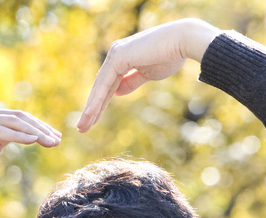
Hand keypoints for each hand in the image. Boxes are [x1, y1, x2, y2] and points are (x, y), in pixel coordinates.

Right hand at [0, 108, 60, 200]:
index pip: (19, 117)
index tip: (56, 137)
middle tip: (57, 139)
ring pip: (12, 122)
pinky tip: (33, 140)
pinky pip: (1, 131)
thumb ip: (8, 138)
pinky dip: (18, 135)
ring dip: (34, 131)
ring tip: (50, 141)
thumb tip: (30, 136)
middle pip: (19, 117)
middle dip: (41, 128)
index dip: (39, 125)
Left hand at [77, 19, 220, 131]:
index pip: (107, 85)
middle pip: (100, 87)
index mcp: (122, 57)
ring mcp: (115, 54)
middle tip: (82, 128)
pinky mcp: (118, 56)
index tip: (92, 121)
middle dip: (91, 109)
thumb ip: (130, 82)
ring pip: (100, 87)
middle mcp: (115, 54)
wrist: (183, 42)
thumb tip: (116, 93)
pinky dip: (97, 100)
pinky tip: (90, 114)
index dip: (100, 104)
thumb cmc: (170, 56)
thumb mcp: (147, 74)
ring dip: (90, 109)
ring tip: (82, 127)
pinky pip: (105, 83)